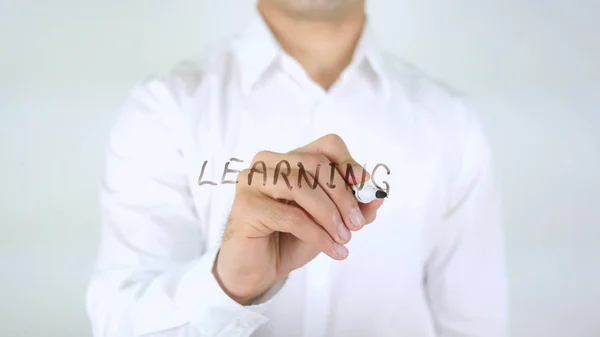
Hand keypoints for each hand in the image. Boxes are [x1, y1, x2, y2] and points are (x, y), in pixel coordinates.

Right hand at [213, 134, 383, 304]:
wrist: (257, 271)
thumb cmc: (290, 240)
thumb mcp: (330, 222)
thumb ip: (354, 208)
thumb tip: (379, 196)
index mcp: (289, 159)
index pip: (327, 145)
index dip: (350, 164)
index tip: (366, 189)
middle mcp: (267, 162)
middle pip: (315, 163)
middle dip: (343, 195)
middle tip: (357, 224)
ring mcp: (252, 181)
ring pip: (301, 186)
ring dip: (330, 215)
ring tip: (344, 238)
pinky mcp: (245, 206)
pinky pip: (291, 216)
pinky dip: (318, 234)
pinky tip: (333, 250)